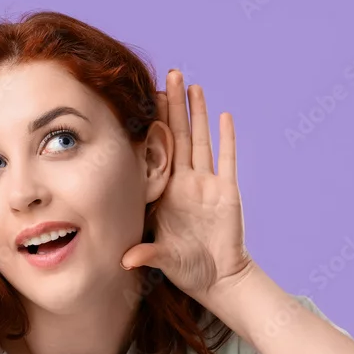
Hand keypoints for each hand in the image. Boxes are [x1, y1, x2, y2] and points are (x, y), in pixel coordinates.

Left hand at [120, 69, 254, 303]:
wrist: (219, 278)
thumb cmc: (189, 269)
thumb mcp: (164, 260)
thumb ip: (147, 255)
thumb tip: (125, 261)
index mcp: (166, 193)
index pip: (157, 152)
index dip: (151, 127)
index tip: (142, 101)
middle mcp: (185, 183)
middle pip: (179, 136)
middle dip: (173, 107)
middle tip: (168, 75)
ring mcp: (207, 185)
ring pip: (201, 141)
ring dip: (197, 114)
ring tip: (192, 86)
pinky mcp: (228, 191)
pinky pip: (228, 160)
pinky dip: (227, 139)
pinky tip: (224, 116)